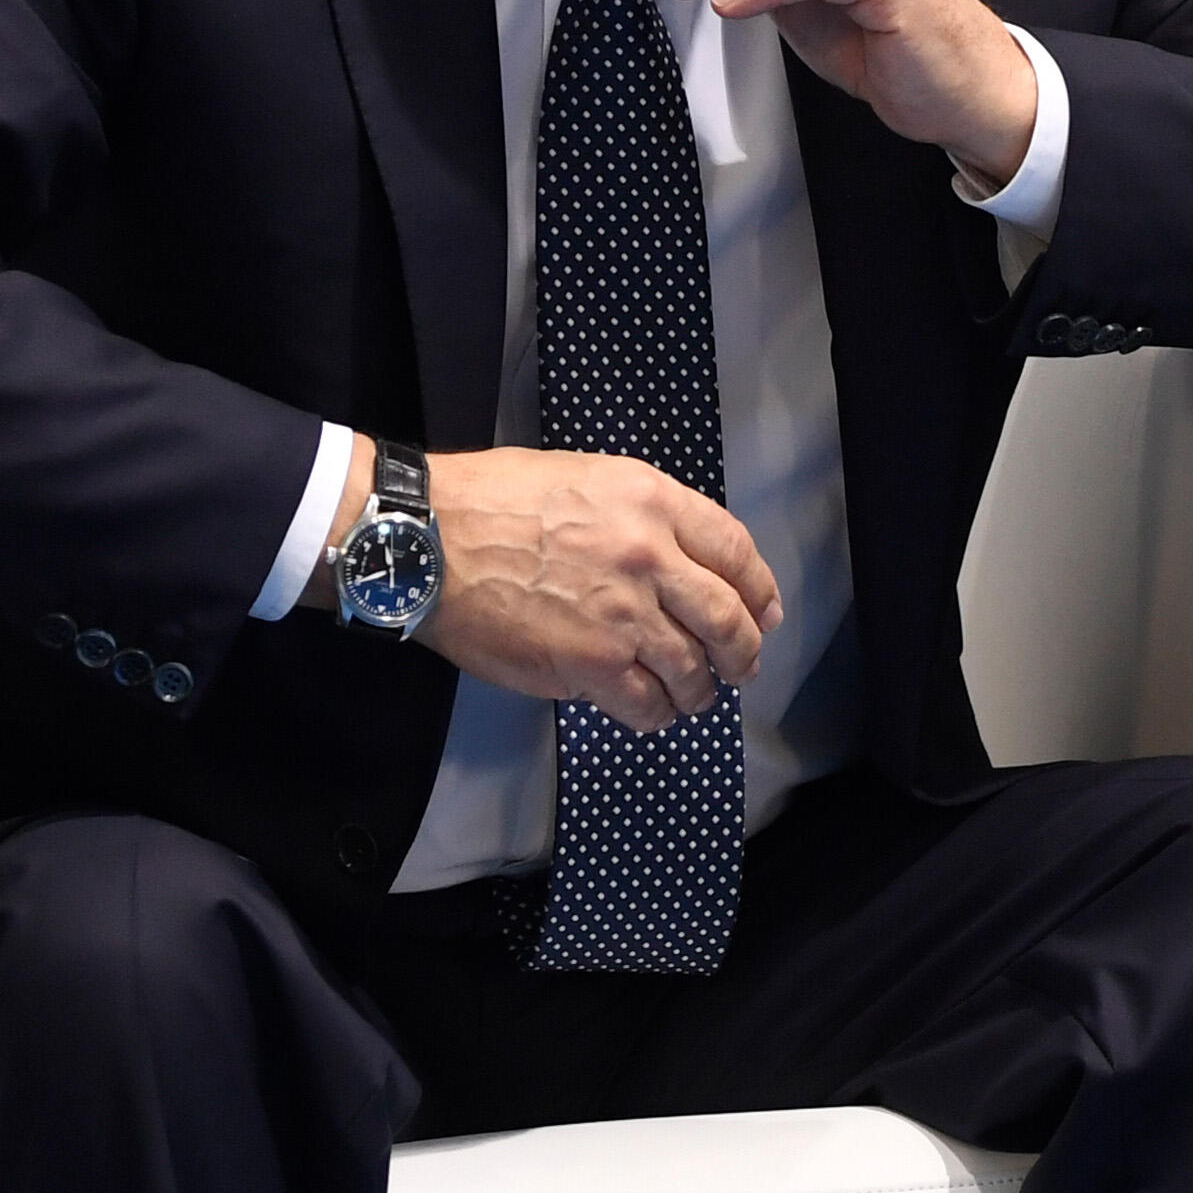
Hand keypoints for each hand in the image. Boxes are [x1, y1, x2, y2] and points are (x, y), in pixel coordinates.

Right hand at [405, 440, 781, 732]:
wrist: (428, 541)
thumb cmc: (494, 501)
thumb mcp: (587, 479)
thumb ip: (643, 515)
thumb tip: (679, 557)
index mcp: (654, 503)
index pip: (736, 551)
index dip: (759, 590)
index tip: (764, 612)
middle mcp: (651, 558)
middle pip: (728, 618)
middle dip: (744, 650)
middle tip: (743, 666)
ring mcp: (623, 616)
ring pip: (692, 668)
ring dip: (700, 689)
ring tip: (694, 695)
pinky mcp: (589, 664)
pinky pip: (645, 702)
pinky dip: (656, 713)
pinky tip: (652, 710)